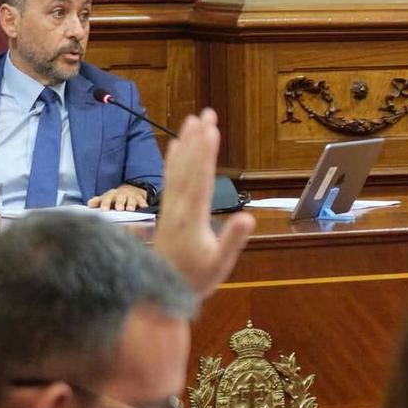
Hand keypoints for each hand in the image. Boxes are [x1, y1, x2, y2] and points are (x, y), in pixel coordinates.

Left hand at [86, 183, 150, 212]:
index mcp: (111, 195)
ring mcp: (131, 196)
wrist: (130, 190)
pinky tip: (144, 207)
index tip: (104, 210)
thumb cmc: (115, 197)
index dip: (105, 204)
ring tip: (130, 209)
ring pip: (131, 200)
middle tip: (119, 209)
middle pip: (120, 198)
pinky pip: (142, 201)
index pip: (107, 198)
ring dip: (130, 204)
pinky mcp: (140, 198)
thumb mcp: (106, 198)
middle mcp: (121, 195)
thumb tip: (89, 204)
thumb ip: (97, 201)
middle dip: (119, 203)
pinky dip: (143, 203)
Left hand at [151, 109, 253, 299]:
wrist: (159, 294)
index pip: (201, 179)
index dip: (206, 154)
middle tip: (206, 113)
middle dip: (198, 139)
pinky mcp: (167, 210)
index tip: (212, 130)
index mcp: (192, 218)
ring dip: (185, 143)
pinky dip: (172, 159)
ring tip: (191, 119)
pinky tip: (175, 145)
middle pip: (188, 167)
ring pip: (177, 169)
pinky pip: (169, 178)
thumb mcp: (220, 265)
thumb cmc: (195, 280)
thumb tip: (248, 217)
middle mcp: (178, 208)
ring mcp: (170, 207)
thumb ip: (233, 241)